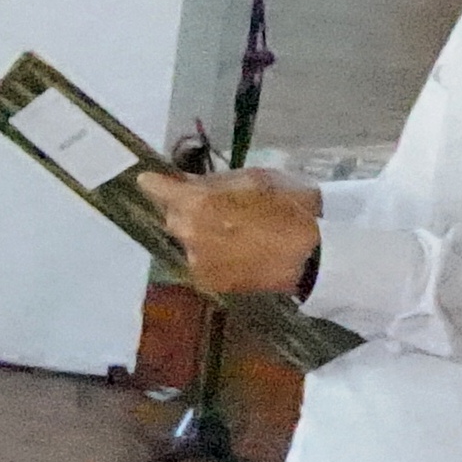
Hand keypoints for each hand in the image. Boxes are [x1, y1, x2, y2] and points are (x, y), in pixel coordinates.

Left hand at [146, 171, 323, 303]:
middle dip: (184, 209)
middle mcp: (189, 234)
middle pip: (172, 217)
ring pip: (186, 241)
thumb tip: (189, 182)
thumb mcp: (255, 179)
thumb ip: (215, 181)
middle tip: (210, 206)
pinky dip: (210, 254)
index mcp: (198, 204)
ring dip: (198, 234)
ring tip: (229, 232)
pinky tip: (235, 251)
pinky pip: (200, 261)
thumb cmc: (289, 208)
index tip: (148, 180)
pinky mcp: (209, 282)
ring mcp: (197, 262)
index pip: (160, 191)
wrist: (313, 256)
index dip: (154, 184)